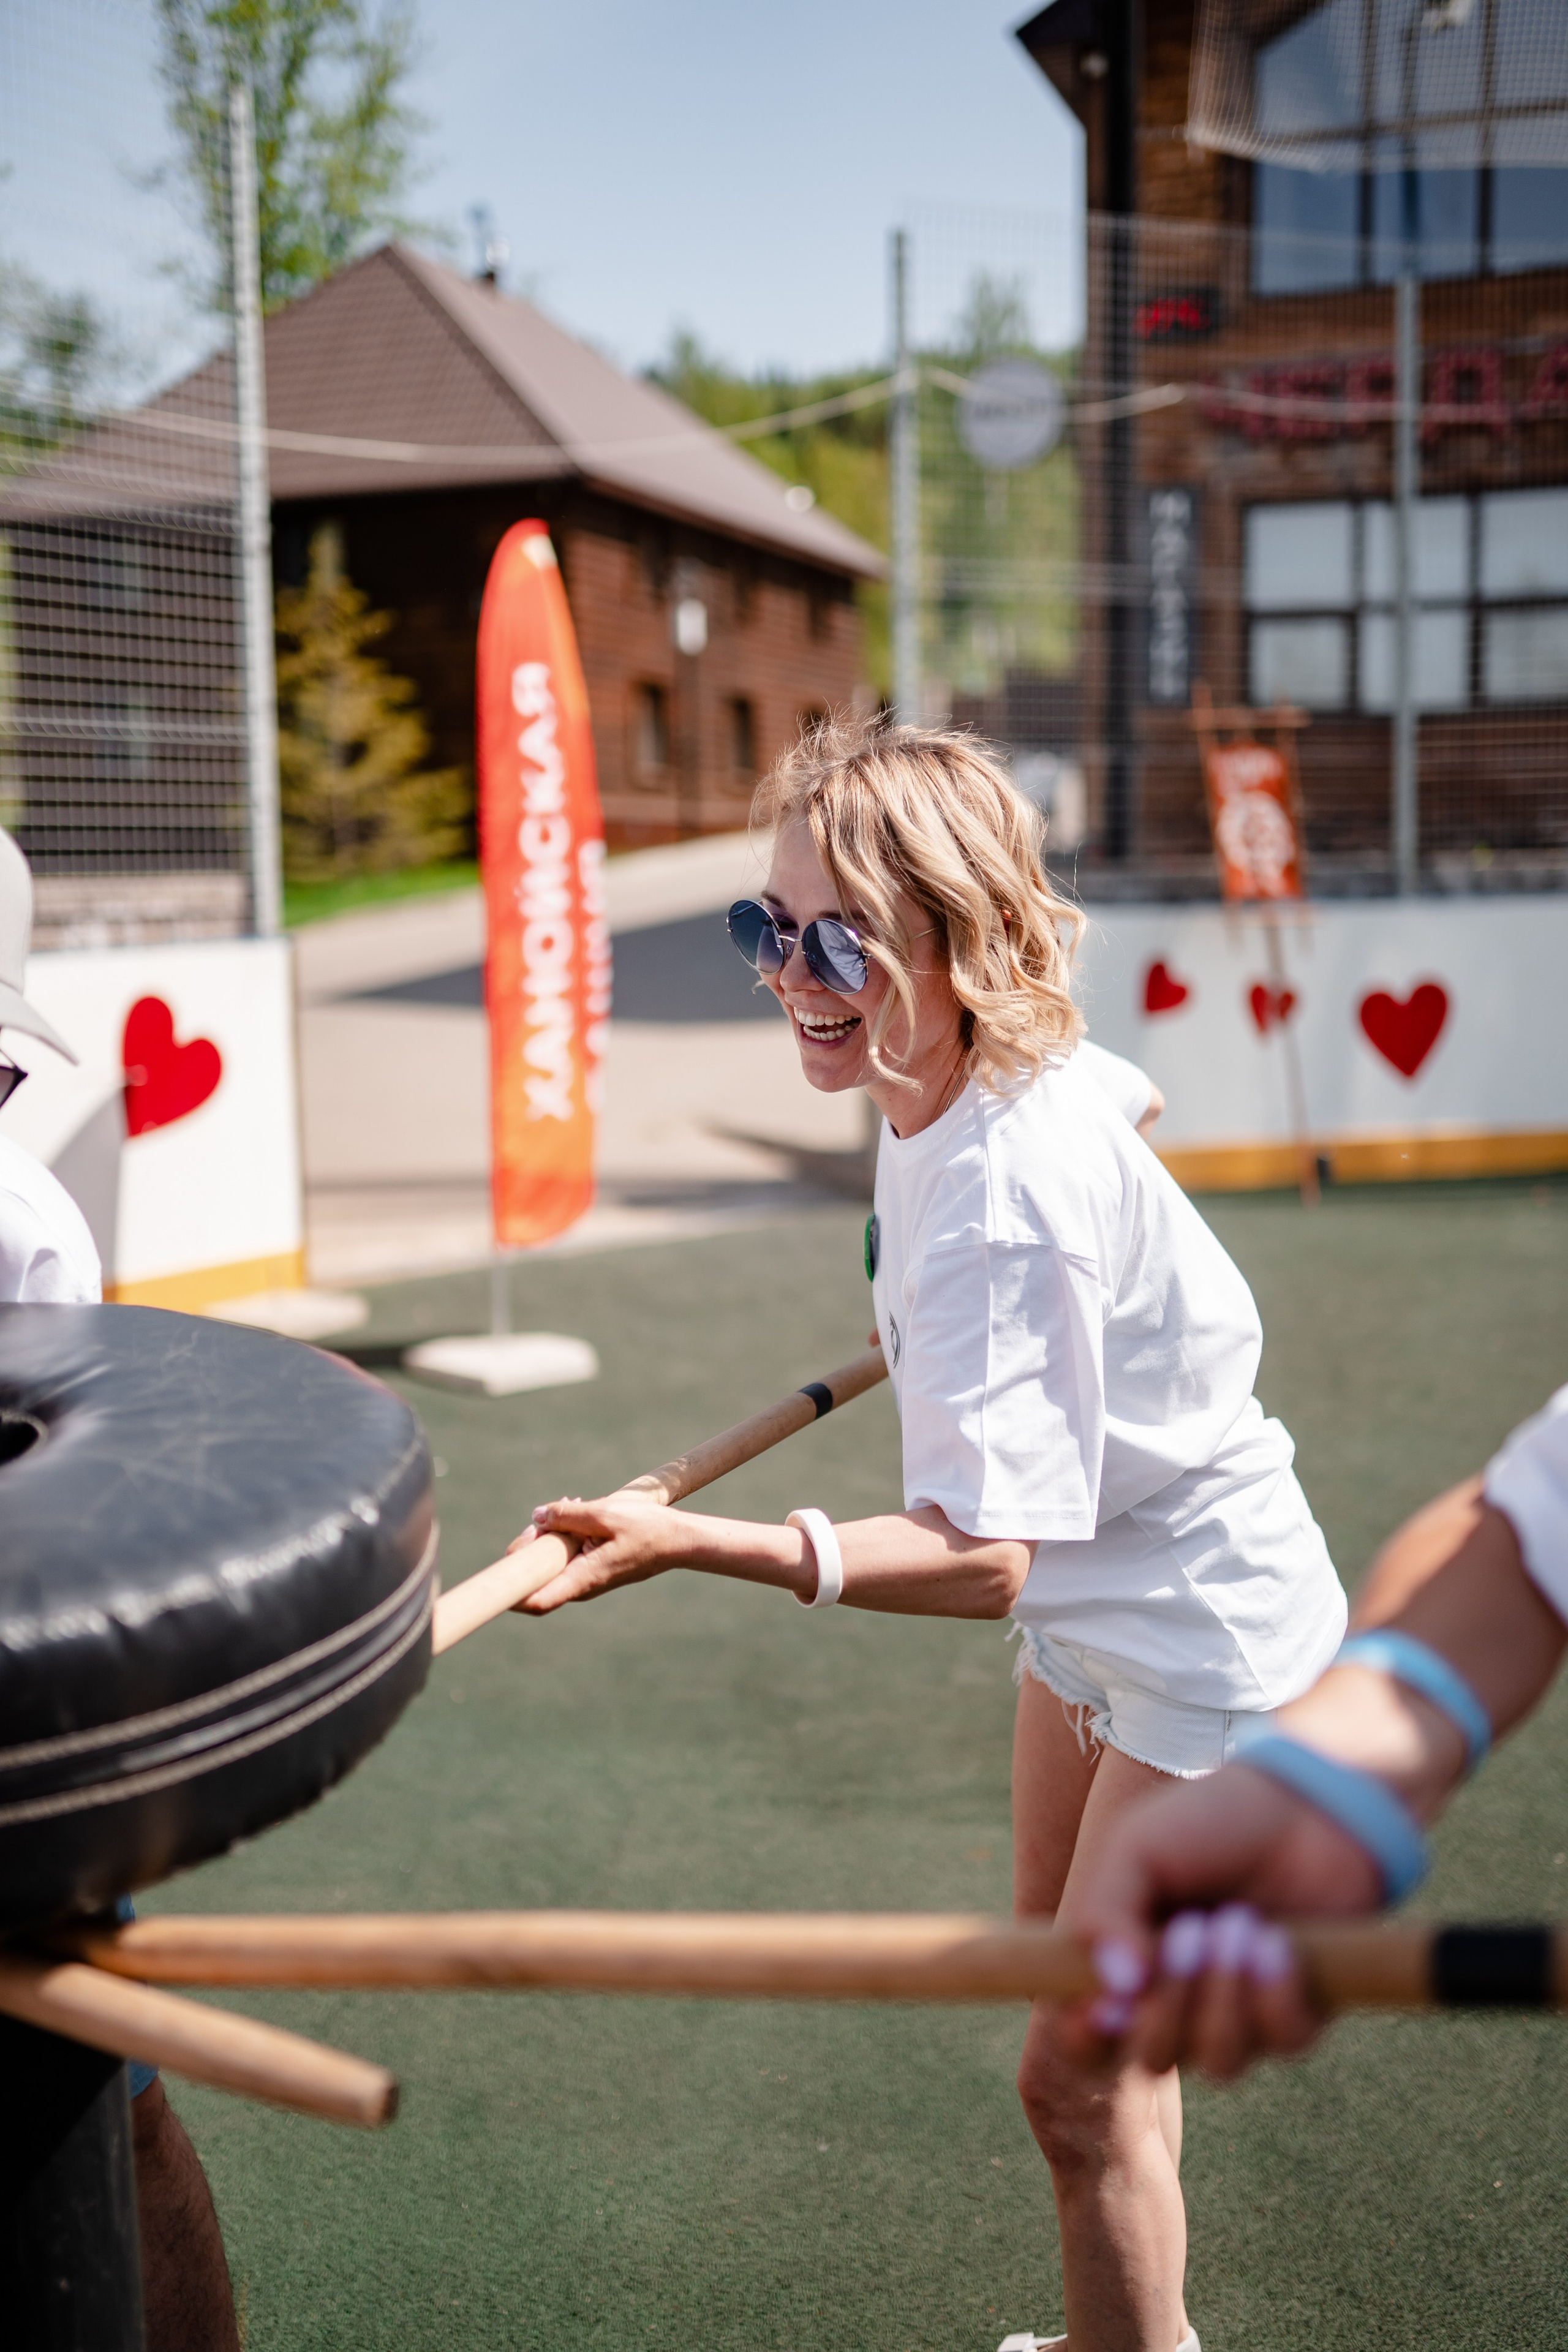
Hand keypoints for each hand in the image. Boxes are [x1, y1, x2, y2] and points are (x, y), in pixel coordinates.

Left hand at [506, 1493, 694, 1614]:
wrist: (679, 1541)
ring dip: (548, 1537)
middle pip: (536, 1578)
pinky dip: (563, 1537)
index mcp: (581, 1579)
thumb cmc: (647, 1529)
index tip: (506, 1564)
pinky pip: (565, 1558)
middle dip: (530, 1547)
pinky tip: (576, 1512)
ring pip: (550, 1565)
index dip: (511, 1590)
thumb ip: (567, 1515)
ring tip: (567, 1508)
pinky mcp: (591, 1570)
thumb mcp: (605, 1513)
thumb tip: (536, 1516)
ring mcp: (585, 1580)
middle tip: (544, 1519)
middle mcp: (580, 1586)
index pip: (535, 1601)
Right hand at [1056, 1761, 1382, 2078]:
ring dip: (1226, 1994)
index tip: (1105, 2011)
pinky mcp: (1296, 2014)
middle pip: (1154, 2057)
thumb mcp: (1134, 1847)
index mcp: (1122, 1966)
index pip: (1088, 2038)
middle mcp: (1175, 2003)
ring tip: (1240, 1921)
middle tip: (1191, 1930)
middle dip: (1171, 2003)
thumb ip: (1103, 1911)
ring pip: (1220, 2060)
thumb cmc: (1204, 1824)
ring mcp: (1237, 2015)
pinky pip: (1282, 2043)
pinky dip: (1277, 1994)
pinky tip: (1277, 1939)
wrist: (1296, 1804)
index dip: (1088, 2039)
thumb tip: (1115, 1991)